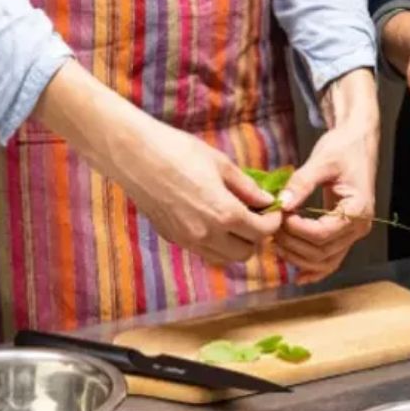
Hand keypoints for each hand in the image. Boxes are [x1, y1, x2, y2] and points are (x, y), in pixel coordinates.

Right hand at [112, 123, 283, 267]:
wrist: (136, 156)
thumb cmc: (179, 151)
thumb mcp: (220, 164)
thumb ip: (247, 187)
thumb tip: (267, 201)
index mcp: (224, 214)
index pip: (262, 233)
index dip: (273, 222)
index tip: (274, 210)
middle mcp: (207, 235)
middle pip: (246, 253)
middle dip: (256, 237)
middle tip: (256, 216)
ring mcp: (188, 240)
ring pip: (224, 258)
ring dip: (235, 244)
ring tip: (234, 220)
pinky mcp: (173, 239)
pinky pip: (203, 251)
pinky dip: (215, 243)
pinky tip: (211, 220)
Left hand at [273, 104, 379, 282]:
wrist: (358, 142)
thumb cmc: (343, 148)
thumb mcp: (322, 160)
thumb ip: (302, 183)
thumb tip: (282, 203)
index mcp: (358, 208)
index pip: (323, 233)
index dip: (297, 230)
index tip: (278, 217)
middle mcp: (359, 226)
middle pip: (323, 252)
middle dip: (293, 245)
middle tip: (270, 229)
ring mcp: (353, 232)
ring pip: (326, 260)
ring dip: (299, 257)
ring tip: (275, 243)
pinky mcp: (345, 232)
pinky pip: (331, 258)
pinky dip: (314, 268)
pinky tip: (298, 275)